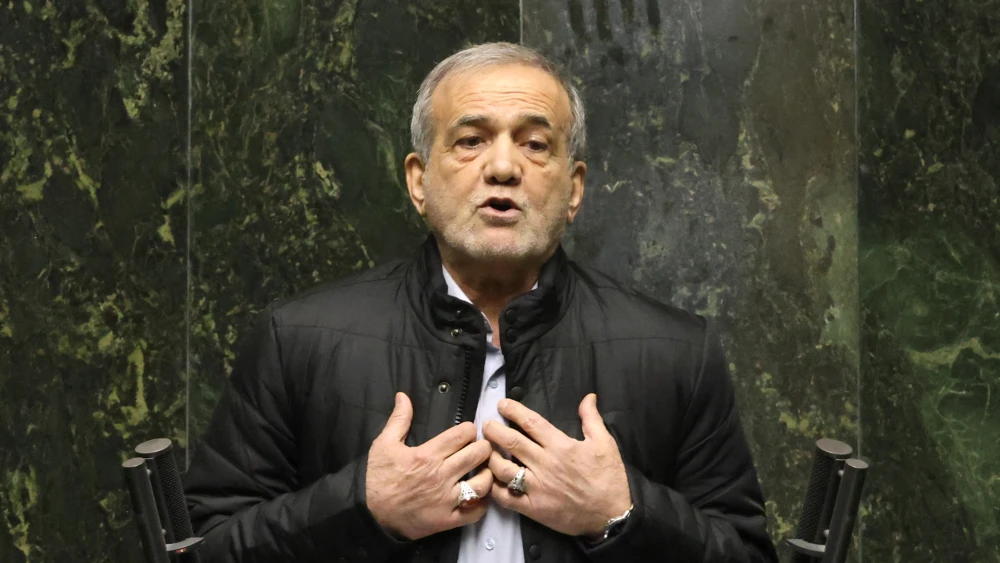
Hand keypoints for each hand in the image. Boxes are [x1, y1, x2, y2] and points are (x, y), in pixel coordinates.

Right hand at [366, 393, 493, 539]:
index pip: (463, 434)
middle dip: (482, 447)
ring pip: (482, 483)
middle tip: (479, 449)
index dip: (469, 430)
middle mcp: (441, 476)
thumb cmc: (378, 479)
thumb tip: (403, 396)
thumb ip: (398, 420)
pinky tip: (478, 496)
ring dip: (487, 474)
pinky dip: (482, 504)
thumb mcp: (383, 445)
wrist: (370, 516)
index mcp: (428, 455)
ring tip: (482, 471)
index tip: (467, 433)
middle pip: (478, 454)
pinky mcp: (447, 520)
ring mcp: (446, 500)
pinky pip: (476, 512)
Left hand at [483, 393, 631, 537]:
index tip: (502, 404)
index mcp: (561, 446)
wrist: (611, 516)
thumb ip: (592, 419)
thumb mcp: (605, 443)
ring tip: (485, 450)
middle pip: (511, 441)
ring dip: (490, 456)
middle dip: (494, 430)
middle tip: (485, 425)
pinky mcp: (533, 508)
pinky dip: (494, 487)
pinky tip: (491, 479)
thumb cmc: (609, 478)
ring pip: (503, 468)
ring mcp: (537, 487)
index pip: (531, 422)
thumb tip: (588, 397)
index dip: (513, 410)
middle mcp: (545, 464)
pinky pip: (506, 497)